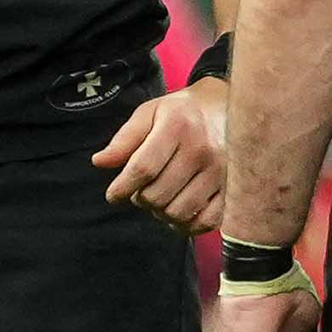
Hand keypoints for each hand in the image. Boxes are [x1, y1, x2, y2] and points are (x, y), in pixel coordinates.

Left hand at [92, 78, 228, 232]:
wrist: (230, 107)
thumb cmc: (183, 112)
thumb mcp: (149, 113)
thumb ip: (124, 139)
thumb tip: (99, 162)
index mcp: (178, 126)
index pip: (142, 168)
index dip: (122, 188)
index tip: (113, 195)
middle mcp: (202, 150)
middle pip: (157, 195)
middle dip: (140, 199)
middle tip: (140, 190)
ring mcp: (221, 172)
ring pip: (178, 212)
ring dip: (160, 212)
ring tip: (159, 198)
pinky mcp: (232, 188)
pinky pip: (206, 222)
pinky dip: (186, 225)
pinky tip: (178, 211)